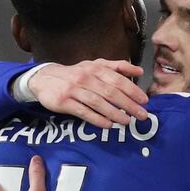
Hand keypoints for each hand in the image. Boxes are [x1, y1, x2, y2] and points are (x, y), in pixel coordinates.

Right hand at [29, 59, 148, 128]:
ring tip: (127, 121)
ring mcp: (74, 90)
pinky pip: (84, 112)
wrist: (44, 78)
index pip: (118, 79)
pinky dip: (97, 119)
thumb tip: (139, 72)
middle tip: (141, 115)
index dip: (132, 90)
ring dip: (114, 113)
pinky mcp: (64, 102)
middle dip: (128, 104)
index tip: (144, 101)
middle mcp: (86, 77)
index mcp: (95, 68)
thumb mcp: (95, 65)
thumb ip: (118, 67)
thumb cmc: (76, 74)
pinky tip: (108, 125)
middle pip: (110, 92)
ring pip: (98, 103)